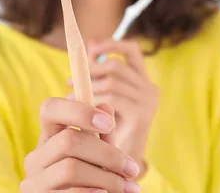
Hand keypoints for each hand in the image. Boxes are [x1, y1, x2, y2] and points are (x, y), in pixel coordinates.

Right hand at [20, 96, 140, 192]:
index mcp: (49, 137)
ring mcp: (34, 181)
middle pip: (68, 140)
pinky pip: (70, 192)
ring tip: (126, 187)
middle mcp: (36, 157)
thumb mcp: (100, 156)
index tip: (108, 123)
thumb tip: (106, 105)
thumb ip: (103, 134)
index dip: (79, 111)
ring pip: (70, 168)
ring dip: (106, 177)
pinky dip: (93, 192)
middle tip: (132, 168)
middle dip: (107, 153)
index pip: (51, 108)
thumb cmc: (94, 181)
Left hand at [69, 39, 158, 177]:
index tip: (90, 46)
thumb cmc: (108, 138)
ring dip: (87, 90)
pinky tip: (80, 114)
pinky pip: (110, 99)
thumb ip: (100, 82)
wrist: (120, 174)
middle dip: (90, 71)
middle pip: (116, 65)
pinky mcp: (141, 114)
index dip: (112, 44)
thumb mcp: (103, 105)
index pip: (132, 50)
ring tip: (70, 102)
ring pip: (110, 81)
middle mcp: (150, 88)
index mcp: (143, 82)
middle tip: (69, 83)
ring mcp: (148, 101)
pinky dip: (92, 104)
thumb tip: (90, 48)